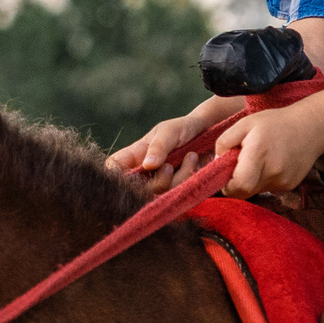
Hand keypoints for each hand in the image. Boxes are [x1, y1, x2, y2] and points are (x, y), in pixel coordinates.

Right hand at [106, 107, 226, 194]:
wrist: (210, 132)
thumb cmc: (183, 128)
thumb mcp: (168, 131)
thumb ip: (158, 146)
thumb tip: (148, 165)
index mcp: (134, 156)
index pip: (113, 169)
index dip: (114, 177)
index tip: (130, 177)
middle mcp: (144, 173)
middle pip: (138, 191)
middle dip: (158, 181)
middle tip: (169, 166)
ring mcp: (161, 183)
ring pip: (161, 194)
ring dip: (178, 177)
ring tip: (189, 156)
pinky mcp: (177, 190)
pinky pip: (178, 194)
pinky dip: (188, 177)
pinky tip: (193, 161)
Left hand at [215, 106, 323, 197]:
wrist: (312, 126)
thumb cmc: (275, 122)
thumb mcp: (245, 123)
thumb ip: (225, 142)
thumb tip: (216, 162)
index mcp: (259, 154)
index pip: (238, 186)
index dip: (227, 185)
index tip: (225, 174)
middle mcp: (272, 171)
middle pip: (245, 192)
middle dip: (236, 184)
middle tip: (238, 167)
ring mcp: (283, 181)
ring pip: (256, 191)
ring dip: (250, 181)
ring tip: (258, 160)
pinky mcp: (289, 185)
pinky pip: (268, 188)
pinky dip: (263, 180)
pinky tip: (271, 163)